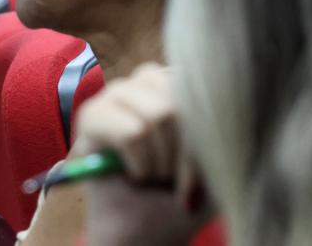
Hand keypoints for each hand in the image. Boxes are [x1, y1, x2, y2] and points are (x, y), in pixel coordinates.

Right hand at [72, 64, 210, 245]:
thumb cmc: (182, 194)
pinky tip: (137, 175)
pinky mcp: (90, 116)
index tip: (206, 170)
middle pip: (182, 100)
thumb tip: (221, 109)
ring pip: (159, 114)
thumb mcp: (215, 161)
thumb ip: (220, 128)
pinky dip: (141, 165)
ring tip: (155, 175)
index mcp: (180, 84)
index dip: (206, 134)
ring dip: (163, 159)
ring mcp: (117, 95)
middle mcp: (147, 81)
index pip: (203, 89)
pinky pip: (131, 132)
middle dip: (185, 151)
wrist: (146, 231)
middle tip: (175, 177)